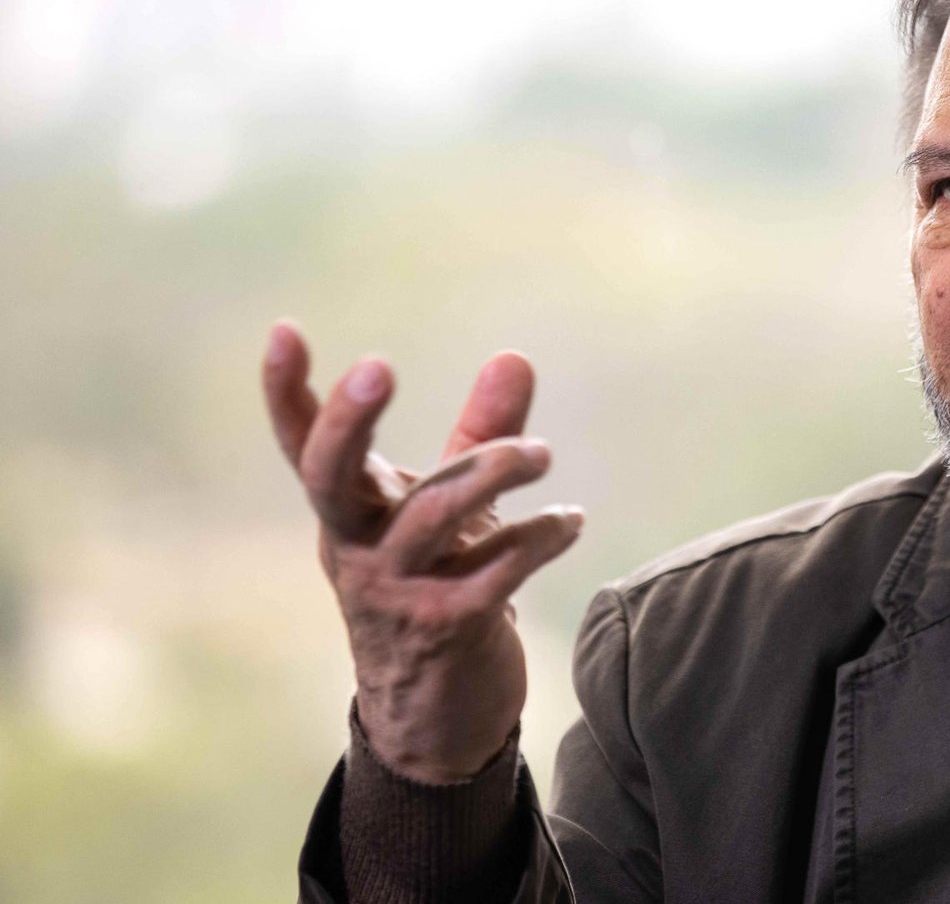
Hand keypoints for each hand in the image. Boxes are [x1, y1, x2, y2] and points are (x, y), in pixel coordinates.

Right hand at [261, 319, 582, 782]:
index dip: (286, 392)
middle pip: (330, 475)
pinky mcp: (448, 628)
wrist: (439, 714)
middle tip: (378, 366)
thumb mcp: (450, 508)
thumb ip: (478, 433)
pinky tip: (570, 521)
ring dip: (495, 469)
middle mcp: (358, 547)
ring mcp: (397, 592)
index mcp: (350, 512)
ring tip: (544, 456)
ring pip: (432, 514)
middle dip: (349, 418)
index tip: (285, 330)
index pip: (304, 447)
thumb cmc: (440, 587)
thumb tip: (514, 354)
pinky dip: (539, 535)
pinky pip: (495, 568)